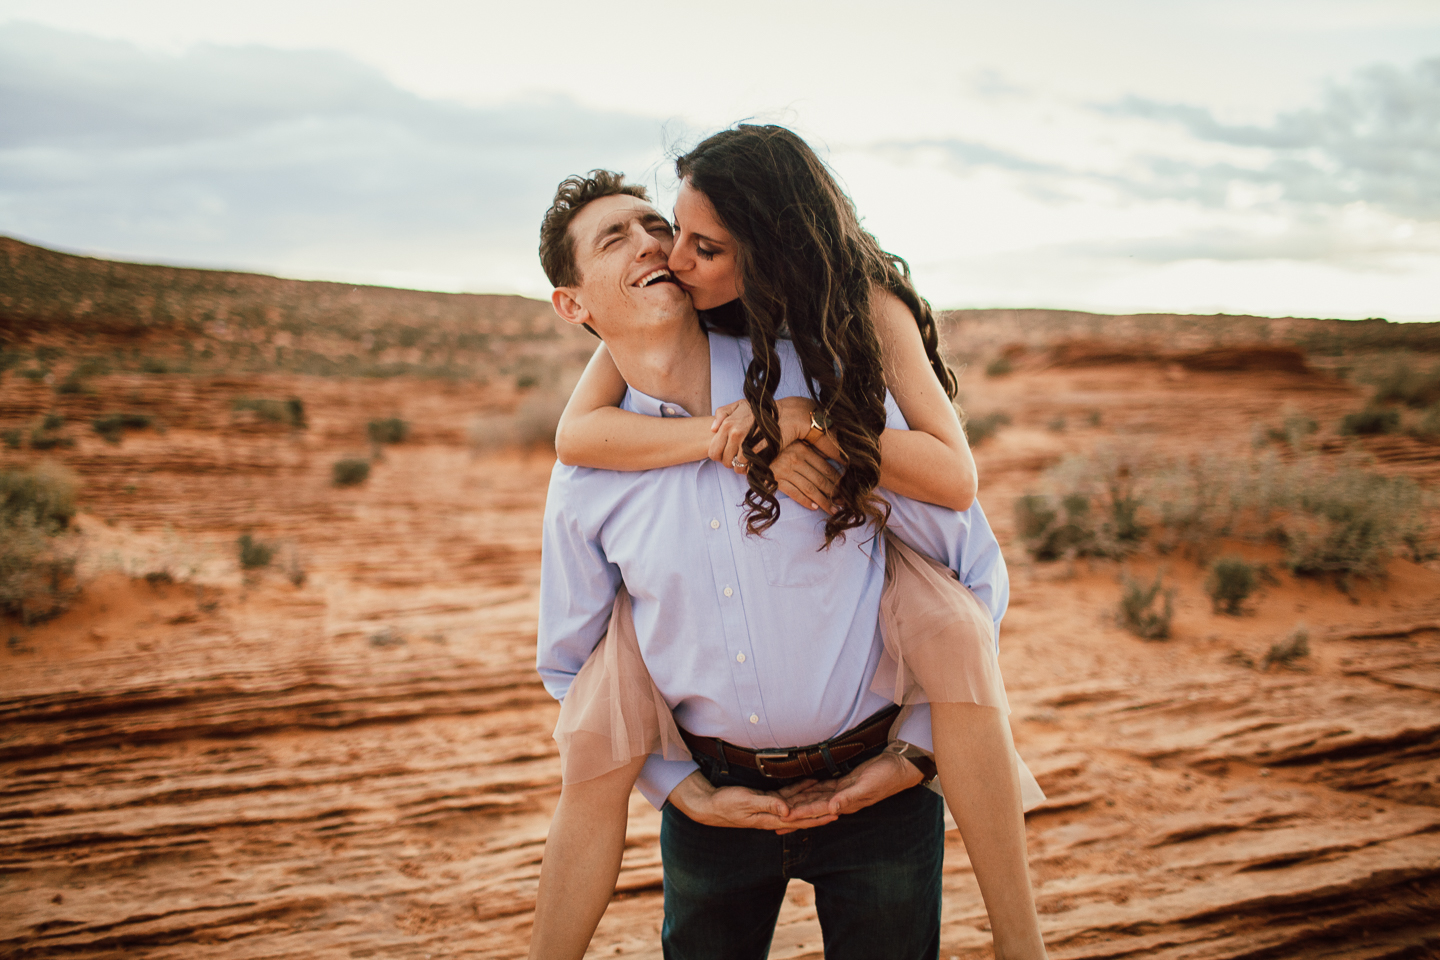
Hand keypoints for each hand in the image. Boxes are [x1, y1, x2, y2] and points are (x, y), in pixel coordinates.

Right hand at [667, 771, 838, 831]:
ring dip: (814, 800)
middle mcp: (774, 815)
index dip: (818, 817)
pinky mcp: (766, 800)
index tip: (835, 813)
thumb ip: (767, 805)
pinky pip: (788, 795)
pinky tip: (810, 784)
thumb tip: (788, 811)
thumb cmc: (726, 805)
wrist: (710, 806)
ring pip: (798, 804)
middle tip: (842, 805)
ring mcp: (771, 809)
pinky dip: (801, 790)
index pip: (800, 819)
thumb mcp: (746, 802)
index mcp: (771, 819)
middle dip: (822, 810)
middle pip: (803, 813)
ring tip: (832, 794)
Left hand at [709, 397, 817, 472]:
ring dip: (741, 467)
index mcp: (727, 424)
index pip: (713, 451)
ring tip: (747, 460)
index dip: (719, 456)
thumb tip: (713, 429)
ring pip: (736, 467)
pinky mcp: (760, 451)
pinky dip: (751, 469)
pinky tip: (755, 462)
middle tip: (737, 458)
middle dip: (729, 462)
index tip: (728, 453)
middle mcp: (735, 433)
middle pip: (724, 461)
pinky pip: (749, 468)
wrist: (786, 416)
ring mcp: (748, 443)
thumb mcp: (739, 405)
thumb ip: (722, 413)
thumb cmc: (762, 411)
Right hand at [770, 441, 839, 511]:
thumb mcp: (795, 444)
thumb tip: (834, 462)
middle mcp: (794, 459)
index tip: (846, 490)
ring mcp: (784, 470)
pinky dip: (805, 501)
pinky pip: (793, 493)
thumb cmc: (776, 448)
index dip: (838, 481)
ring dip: (823, 501)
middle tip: (844, 503)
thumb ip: (811, 452)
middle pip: (820, 480)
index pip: (826, 468)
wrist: (750, 451)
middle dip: (834, 494)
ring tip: (833, 510)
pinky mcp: (774, 480)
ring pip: (810, 488)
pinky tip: (814, 507)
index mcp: (802, 449)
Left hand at [770, 751, 922, 833]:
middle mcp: (841, 801)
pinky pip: (822, 787)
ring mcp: (842, 792)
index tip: (783, 818)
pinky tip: (800, 789)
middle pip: (812, 807)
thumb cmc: (886, 777)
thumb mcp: (867, 787)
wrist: (899, 767)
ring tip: (782, 805)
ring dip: (799, 802)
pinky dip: (810, 789)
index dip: (800, 814)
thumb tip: (832, 809)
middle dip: (794, 812)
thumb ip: (850, 798)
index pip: (816, 811)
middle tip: (773, 815)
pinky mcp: (844, 782)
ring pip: (815, 798)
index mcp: (844, 804)